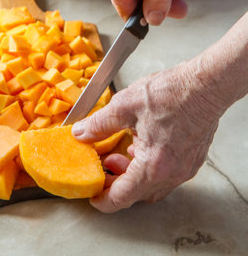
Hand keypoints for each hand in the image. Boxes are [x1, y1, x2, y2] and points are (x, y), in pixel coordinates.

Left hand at [72, 62, 220, 212]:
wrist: (205, 85)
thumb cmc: (171, 93)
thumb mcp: (124, 106)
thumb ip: (99, 124)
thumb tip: (81, 133)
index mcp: (153, 165)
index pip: (122, 197)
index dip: (103, 200)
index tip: (93, 195)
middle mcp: (172, 173)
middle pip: (138, 193)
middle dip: (117, 183)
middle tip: (104, 166)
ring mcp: (185, 168)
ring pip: (153, 185)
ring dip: (133, 175)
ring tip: (121, 152)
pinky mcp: (193, 159)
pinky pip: (167, 174)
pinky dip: (150, 167)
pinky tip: (141, 145)